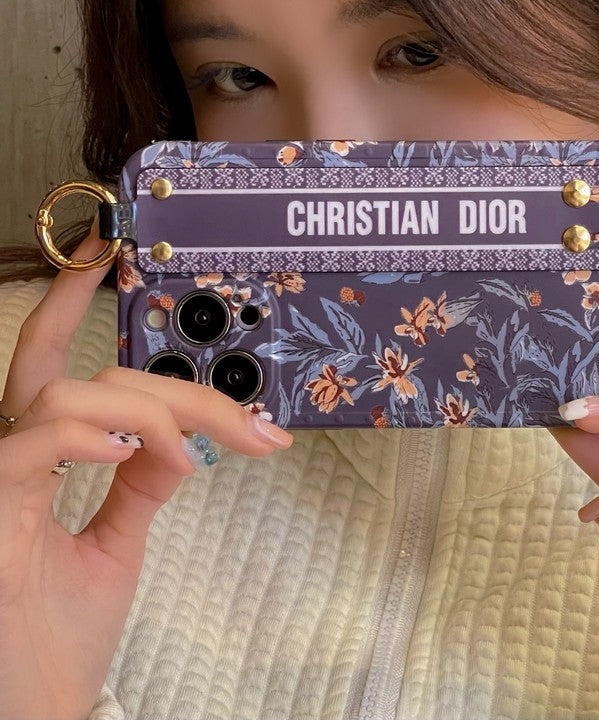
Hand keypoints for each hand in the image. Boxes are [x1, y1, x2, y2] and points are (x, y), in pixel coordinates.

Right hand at [0, 221, 292, 718]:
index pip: (55, 367)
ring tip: (197, 460)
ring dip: (154, 417)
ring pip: (71, 397)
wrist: (35, 712)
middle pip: (85, 376)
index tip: (109, 250)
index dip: (71, 300)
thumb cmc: (57, 640)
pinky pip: (35, 441)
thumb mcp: (115, 543)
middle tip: (250, 425)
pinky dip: (93, 437)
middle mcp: (9, 459)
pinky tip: (139, 453)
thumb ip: (142, 483)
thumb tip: (182, 442)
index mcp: (37, 462)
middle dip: (173, 385)